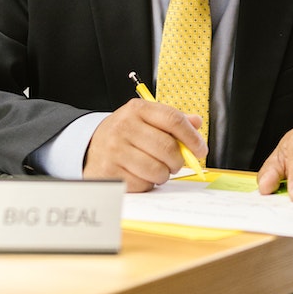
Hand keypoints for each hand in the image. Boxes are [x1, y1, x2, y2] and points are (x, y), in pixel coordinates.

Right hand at [83, 99, 207, 191]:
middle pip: (168, 148)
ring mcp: (115, 149)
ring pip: (157, 170)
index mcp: (138, 109)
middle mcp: (124, 126)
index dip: (192, 137)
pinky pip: (142, 184)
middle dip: (178, 161)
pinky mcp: (109, 171)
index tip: (200, 150)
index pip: (173, 119)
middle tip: (176, 164)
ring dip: (163, 174)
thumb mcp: (146, 119)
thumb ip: (172, 121)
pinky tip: (140, 174)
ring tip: (156, 168)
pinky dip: (147, 183)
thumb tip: (196, 123)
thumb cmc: (126, 134)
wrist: (92, 146)